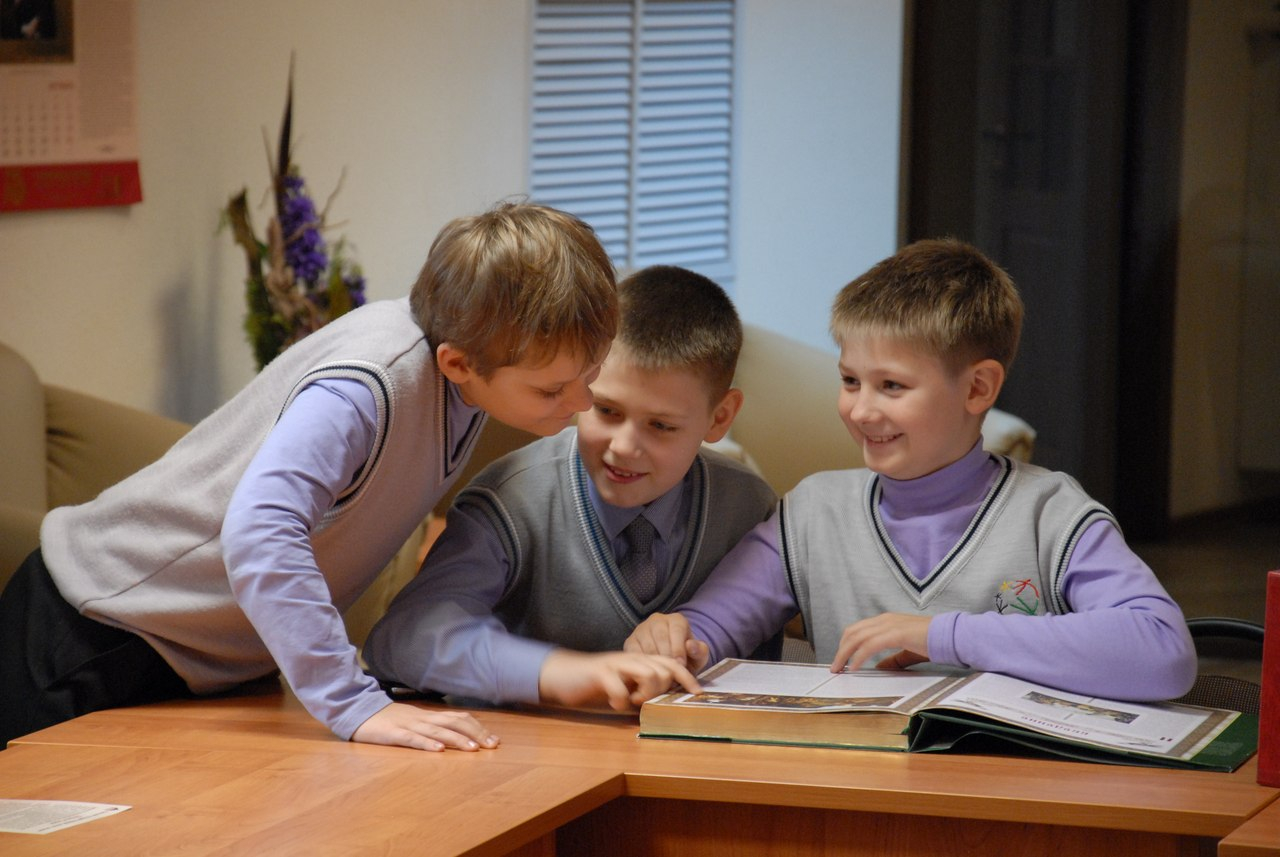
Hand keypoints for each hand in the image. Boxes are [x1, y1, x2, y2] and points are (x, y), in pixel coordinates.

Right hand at [351, 701, 499, 750]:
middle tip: (492, 745)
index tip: (493, 739)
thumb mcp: (412, 720)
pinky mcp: (393, 734)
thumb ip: (431, 725)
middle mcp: (422, 719)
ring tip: (473, 749)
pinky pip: (412, 739)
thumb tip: (454, 731)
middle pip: (454, 723)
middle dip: (475, 734)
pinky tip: (439, 751)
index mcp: (428, 716)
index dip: (477, 728)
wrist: (357, 709)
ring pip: (437, 731)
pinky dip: (427, 744)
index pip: (458, 718)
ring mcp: (408, 725)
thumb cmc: (386, 718)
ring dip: (457, 740)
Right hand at [539, 650, 701, 710]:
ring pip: (650, 674)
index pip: (672, 664)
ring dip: (645, 694)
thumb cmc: (597, 682)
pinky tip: (615, 703)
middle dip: (661, 690)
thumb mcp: (626, 685)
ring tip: (631, 701)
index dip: (687, 678)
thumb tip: (667, 702)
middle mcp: (632, 657)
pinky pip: (620, 687)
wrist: (563, 674)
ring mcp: (617, 662)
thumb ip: (645, 689)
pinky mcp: (600, 672)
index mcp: (641, 660)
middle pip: (665, 669)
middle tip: (644, 700)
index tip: (698, 694)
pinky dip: (621, 700)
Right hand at [623, 612, 709, 670]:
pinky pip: (634, 652)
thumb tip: (690, 646)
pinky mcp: (630, 641)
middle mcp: (657, 620)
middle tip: (671, 673)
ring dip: (655, 662)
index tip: (681, 664)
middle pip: (660, 636)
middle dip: (667, 656)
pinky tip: (650, 673)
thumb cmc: (687, 658)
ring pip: (647, 645)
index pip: (677, 629)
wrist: (671, 664)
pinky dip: (642, 664)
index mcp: (676, 620)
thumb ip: (699, 651)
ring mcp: (642, 629)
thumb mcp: (698, 656)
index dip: (679, 648)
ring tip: (662, 675)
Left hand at [830, 613, 932, 672]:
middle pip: (852, 632)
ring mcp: (890, 625)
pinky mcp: (896, 633)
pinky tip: (854, 667)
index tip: (840, 659)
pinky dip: (859, 656)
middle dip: (841, 650)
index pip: (857, 630)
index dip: (845, 644)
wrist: (950, 636)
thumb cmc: (932, 642)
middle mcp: (885, 620)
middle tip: (835, 667)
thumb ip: (893, 659)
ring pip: (858, 637)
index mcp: (886, 621)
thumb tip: (880, 668)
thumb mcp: (907, 651)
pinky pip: (871, 645)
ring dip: (845, 654)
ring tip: (840, 668)